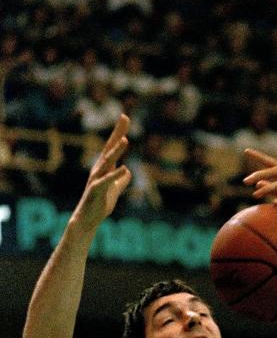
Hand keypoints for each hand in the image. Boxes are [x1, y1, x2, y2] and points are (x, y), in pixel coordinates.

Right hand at [73, 115, 131, 231]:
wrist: (87, 220)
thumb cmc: (99, 204)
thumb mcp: (114, 190)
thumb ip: (121, 180)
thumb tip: (127, 170)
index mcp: (104, 168)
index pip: (112, 147)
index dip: (119, 132)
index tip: (125, 117)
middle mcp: (99, 169)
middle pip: (109, 148)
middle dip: (117, 133)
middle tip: (124, 117)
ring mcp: (97, 179)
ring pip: (107, 162)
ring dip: (116, 151)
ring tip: (125, 140)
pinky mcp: (97, 190)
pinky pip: (107, 181)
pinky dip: (116, 174)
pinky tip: (125, 168)